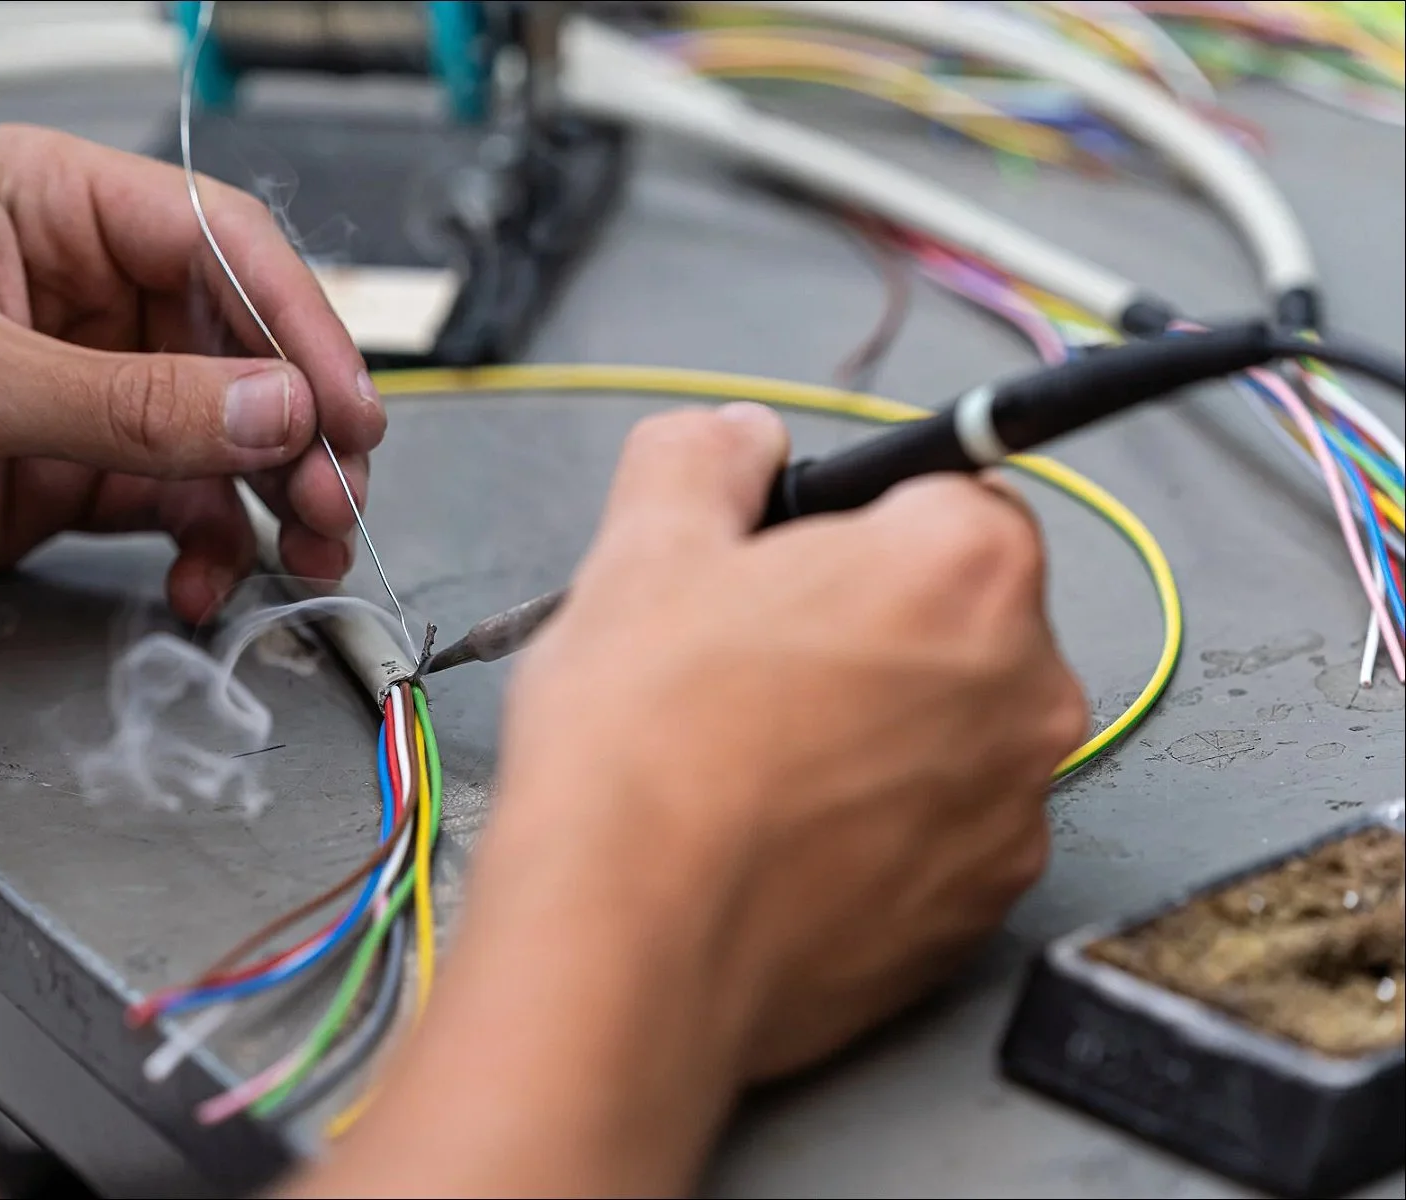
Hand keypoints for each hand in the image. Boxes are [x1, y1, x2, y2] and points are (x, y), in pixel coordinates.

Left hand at [0, 124, 384, 651]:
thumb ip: (131, 402)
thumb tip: (271, 407)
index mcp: (43, 207)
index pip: (216, 240)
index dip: (297, 322)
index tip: (344, 406)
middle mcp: (73, 288)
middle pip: (240, 342)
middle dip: (296, 424)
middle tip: (334, 494)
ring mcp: (79, 385)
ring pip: (223, 429)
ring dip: (271, 493)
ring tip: (304, 544)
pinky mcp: (69, 471)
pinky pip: (177, 501)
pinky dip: (206, 544)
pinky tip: (203, 577)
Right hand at [301, 405, 1085, 1196]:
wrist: (627, 947)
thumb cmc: (642, 756)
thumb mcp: (640, 550)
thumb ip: (702, 458)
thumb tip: (733, 441)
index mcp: (962, 570)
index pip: (950, 497)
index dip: (857, 522)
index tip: (798, 557)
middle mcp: (1024, 691)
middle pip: (957, 618)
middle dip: (869, 624)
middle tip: (751, 660)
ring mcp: (1011, 815)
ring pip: (946, 730)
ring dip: (874, 728)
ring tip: (750, 756)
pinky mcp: (974, 914)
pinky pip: (936, 834)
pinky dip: (876, 825)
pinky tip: (776, 832)